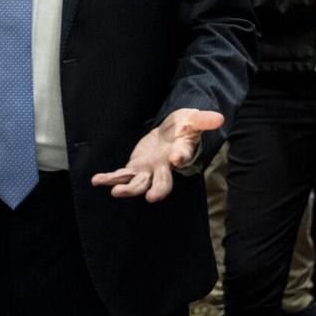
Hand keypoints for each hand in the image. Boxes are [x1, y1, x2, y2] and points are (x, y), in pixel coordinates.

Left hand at [90, 108, 223, 202]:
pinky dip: (109, 178)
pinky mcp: (135, 168)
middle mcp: (164, 168)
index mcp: (180, 154)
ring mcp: (148, 170)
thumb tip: (219, 117)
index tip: (176, 158)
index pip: (182, 157)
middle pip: (162, 183)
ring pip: (138, 184)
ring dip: (127, 189)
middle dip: (157, 190)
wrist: (169, 134)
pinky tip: (96, 180)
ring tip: (115, 191)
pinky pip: (121, 175)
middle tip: (152, 197)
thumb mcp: (192, 118)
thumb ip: (203, 120)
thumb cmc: (183, 127)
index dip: (180, 158)